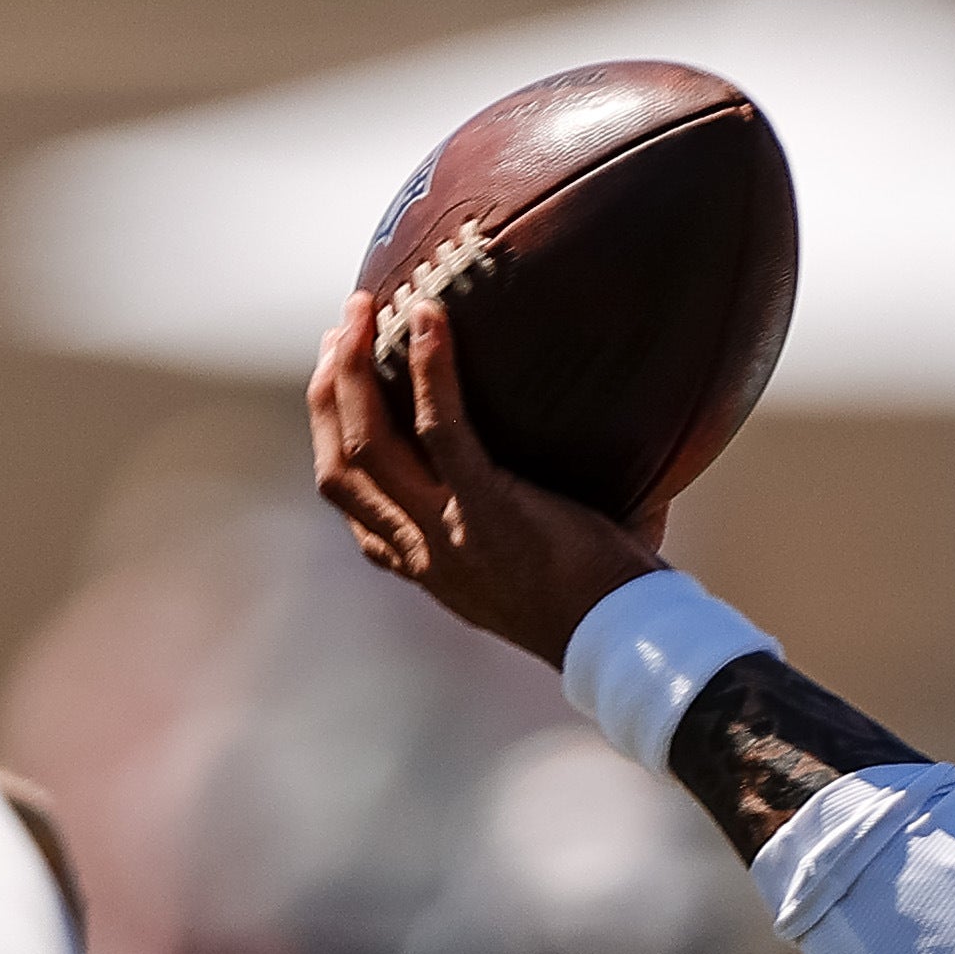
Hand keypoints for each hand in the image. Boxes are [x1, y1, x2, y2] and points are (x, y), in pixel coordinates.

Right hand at [306, 291, 669, 666]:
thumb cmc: (604, 600)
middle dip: (328, 391)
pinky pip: (442, 430)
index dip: (331, 433)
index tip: (338, 382)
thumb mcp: (527, 566)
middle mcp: (420, 552)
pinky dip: (432, 369)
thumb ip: (507, 516)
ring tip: (364, 313)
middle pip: (338, 464)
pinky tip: (431, 319)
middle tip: (341, 331)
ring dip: (354, 371)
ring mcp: (447, 534)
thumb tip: (556, 447)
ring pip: (366, 443)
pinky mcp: (487, 511)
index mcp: (424, 564)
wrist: (626, 640)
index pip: (349, 498)